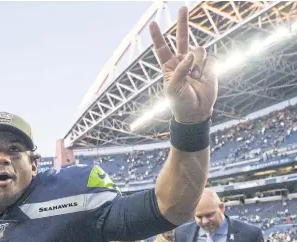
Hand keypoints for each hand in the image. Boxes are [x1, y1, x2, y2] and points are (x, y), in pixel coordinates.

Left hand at [150, 6, 217, 122]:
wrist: (196, 111)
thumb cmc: (180, 101)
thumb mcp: (173, 88)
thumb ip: (180, 70)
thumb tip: (190, 55)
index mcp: (169, 66)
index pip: (161, 48)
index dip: (157, 36)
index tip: (153, 23)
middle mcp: (182, 61)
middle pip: (182, 38)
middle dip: (183, 23)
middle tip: (183, 8)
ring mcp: (196, 62)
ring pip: (198, 50)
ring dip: (197, 64)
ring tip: (195, 79)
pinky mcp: (209, 65)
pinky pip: (209, 58)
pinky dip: (206, 69)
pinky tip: (203, 79)